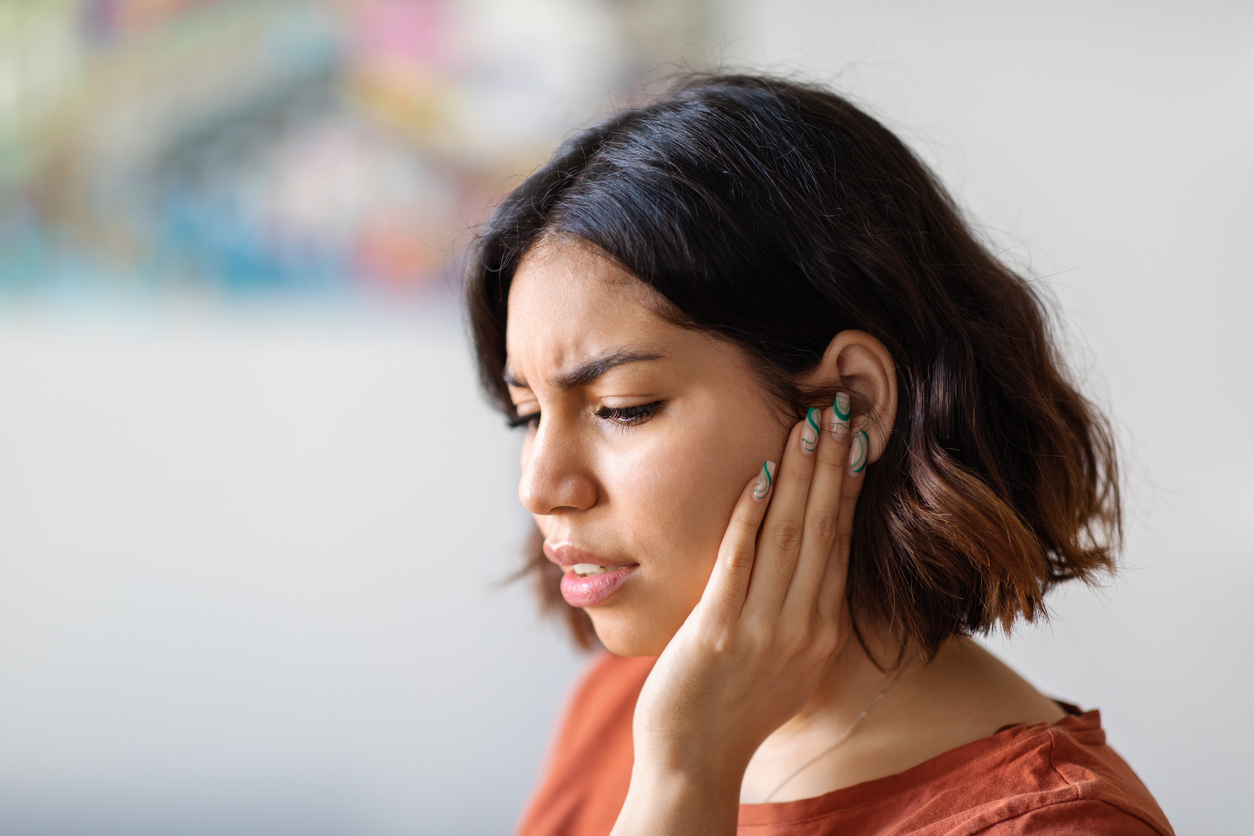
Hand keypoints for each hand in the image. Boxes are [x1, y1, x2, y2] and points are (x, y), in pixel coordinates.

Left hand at [612, 400, 867, 834]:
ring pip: (790, 535)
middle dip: (832, 465)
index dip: (848, 486)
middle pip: (825, 528)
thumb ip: (797, 613)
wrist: (694, 761)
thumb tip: (804, 566)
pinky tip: (759, 474)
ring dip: (800, 475)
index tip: (854, 439)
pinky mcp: (720, 630)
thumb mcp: (785, 662)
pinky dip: (752, 515)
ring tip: (808, 424)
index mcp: (821, 630)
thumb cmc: (731, 709)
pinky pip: (741, 561)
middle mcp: (804, 626)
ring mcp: (764, 629)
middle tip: (840, 409)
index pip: (842, 542)